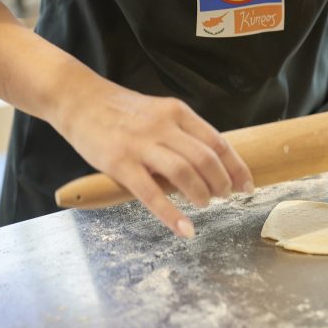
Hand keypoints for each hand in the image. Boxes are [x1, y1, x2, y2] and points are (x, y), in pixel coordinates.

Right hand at [56, 83, 253, 237]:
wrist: (80, 99)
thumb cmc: (125, 112)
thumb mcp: (161, 113)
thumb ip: (185, 134)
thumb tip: (214, 165)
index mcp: (178, 113)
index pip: (218, 142)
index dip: (237, 168)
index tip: (247, 186)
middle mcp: (164, 127)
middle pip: (206, 159)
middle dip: (222, 183)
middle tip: (225, 197)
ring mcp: (141, 144)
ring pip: (184, 173)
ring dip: (201, 194)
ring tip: (206, 205)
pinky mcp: (120, 163)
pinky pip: (151, 193)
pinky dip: (171, 214)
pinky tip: (184, 229)